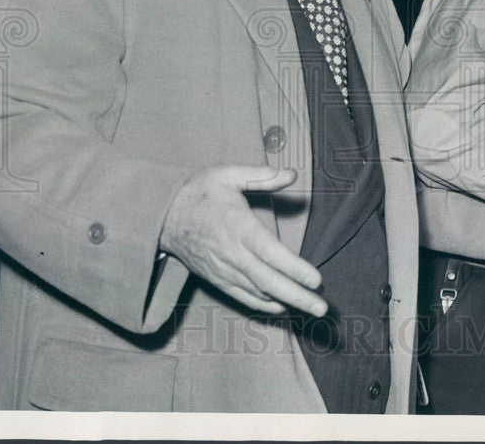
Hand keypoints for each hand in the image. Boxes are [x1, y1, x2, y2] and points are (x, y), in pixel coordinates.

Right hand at [159, 165, 326, 316]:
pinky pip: (244, 297)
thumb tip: (293, 173)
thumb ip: (262, 176)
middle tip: (322, 309)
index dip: (294, 269)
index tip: (316, 280)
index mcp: (238, 226)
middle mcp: (233, 254)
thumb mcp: (228, 175)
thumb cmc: (199, 193)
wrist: (162, 217)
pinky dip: (264, 305)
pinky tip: (283, 308)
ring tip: (312, 310)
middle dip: (298, 296)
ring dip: (287, 303)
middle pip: (269, 281)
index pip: (271, 253)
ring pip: (258, 293)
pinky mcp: (217, 280)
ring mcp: (224, 271)